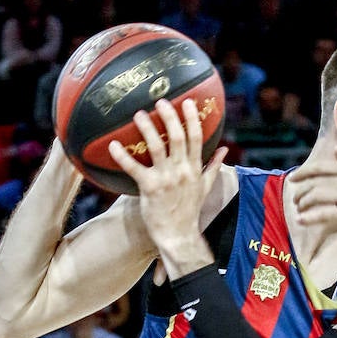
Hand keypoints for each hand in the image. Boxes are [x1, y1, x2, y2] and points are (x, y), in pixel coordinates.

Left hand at [108, 99, 226, 272]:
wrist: (178, 236)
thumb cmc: (189, 211)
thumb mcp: (205, 188)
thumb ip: (213, 167)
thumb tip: (223, 150)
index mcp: (194, 169)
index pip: (196, 138)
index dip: (192, 118)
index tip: (187, 102)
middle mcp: (182, 171)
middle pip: (177, 137)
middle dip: (169, 116)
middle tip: (159, 101)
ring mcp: (166, 179)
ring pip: (157, 147)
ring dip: (148, 128)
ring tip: (139, 115)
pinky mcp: (150, 188)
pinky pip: (135, 168)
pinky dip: (123, 156)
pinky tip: (113, 145)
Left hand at [290, 146, 336, 239]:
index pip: (321, 167)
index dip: (304, 173)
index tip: (293, 179)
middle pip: (315, 183)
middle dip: (301, 192)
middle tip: (296, 200)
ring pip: (317, 197)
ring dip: (303, 204)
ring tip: (299, 211)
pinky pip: (325, 215)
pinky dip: (310, 217)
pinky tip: (301, 221)